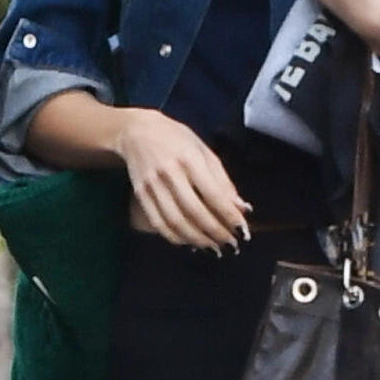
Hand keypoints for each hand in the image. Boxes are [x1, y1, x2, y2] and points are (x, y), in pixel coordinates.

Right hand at [114, 107, 250, 252]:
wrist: (137, 131)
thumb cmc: (177, 138)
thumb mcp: (204, 150)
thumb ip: (223, 180)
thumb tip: (241, 208)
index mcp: (190, 158)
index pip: (213, 193)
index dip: (229, 215)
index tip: (243, 231)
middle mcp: (170, 173)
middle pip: (194, 211)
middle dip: (215, 232)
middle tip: (231, 246)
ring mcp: (152, 186)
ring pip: (176, 221)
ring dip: (198, 239)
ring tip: (214, 248)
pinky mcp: (141, 195)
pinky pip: (159, 223)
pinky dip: (176, 237)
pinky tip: (190, 242)